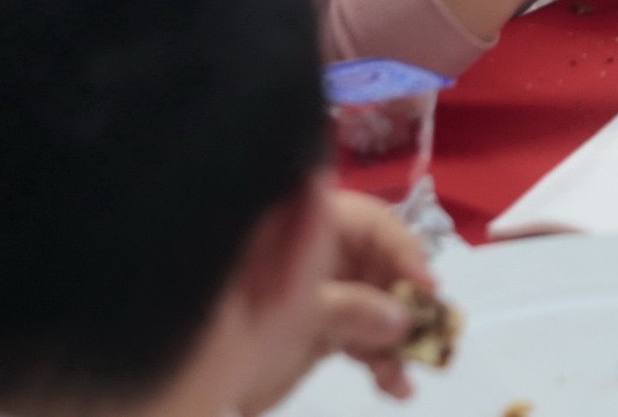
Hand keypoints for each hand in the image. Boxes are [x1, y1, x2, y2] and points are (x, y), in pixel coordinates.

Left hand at [236, 188, 430, 414]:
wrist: (184, 393)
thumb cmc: (230, 337)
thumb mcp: (290, 318)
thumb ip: (350, 310)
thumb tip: (404, 316)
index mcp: (304, 232)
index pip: (370, 224)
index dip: (402, 251)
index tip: (425, 287)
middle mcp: (319, 256)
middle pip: (383, 265)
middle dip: (409, 301)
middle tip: (434, 331)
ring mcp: (322, 295)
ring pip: (379, 305)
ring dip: (401, 339)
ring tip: (413, 372)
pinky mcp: (322, 332)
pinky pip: (365, 338)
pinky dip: (383, 361)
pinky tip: (398, 388)